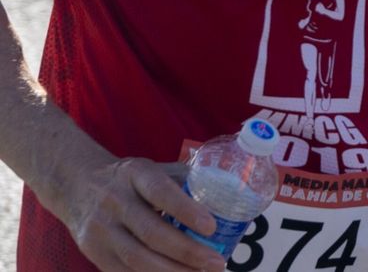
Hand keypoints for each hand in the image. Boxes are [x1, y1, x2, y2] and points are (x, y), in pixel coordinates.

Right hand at [64, 157, 225, 270]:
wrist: (75, 186)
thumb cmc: (129, 179)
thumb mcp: (152, 168)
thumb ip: (185, 179)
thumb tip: (229, 192)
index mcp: (135, 174)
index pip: (161, 192)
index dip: (186, 210)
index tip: (212, 227)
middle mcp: (114, 201)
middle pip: (151, 233)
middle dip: (187, 251)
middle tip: (216, 262)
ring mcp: (100, 230)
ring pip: (137, 258)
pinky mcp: (94, 253)